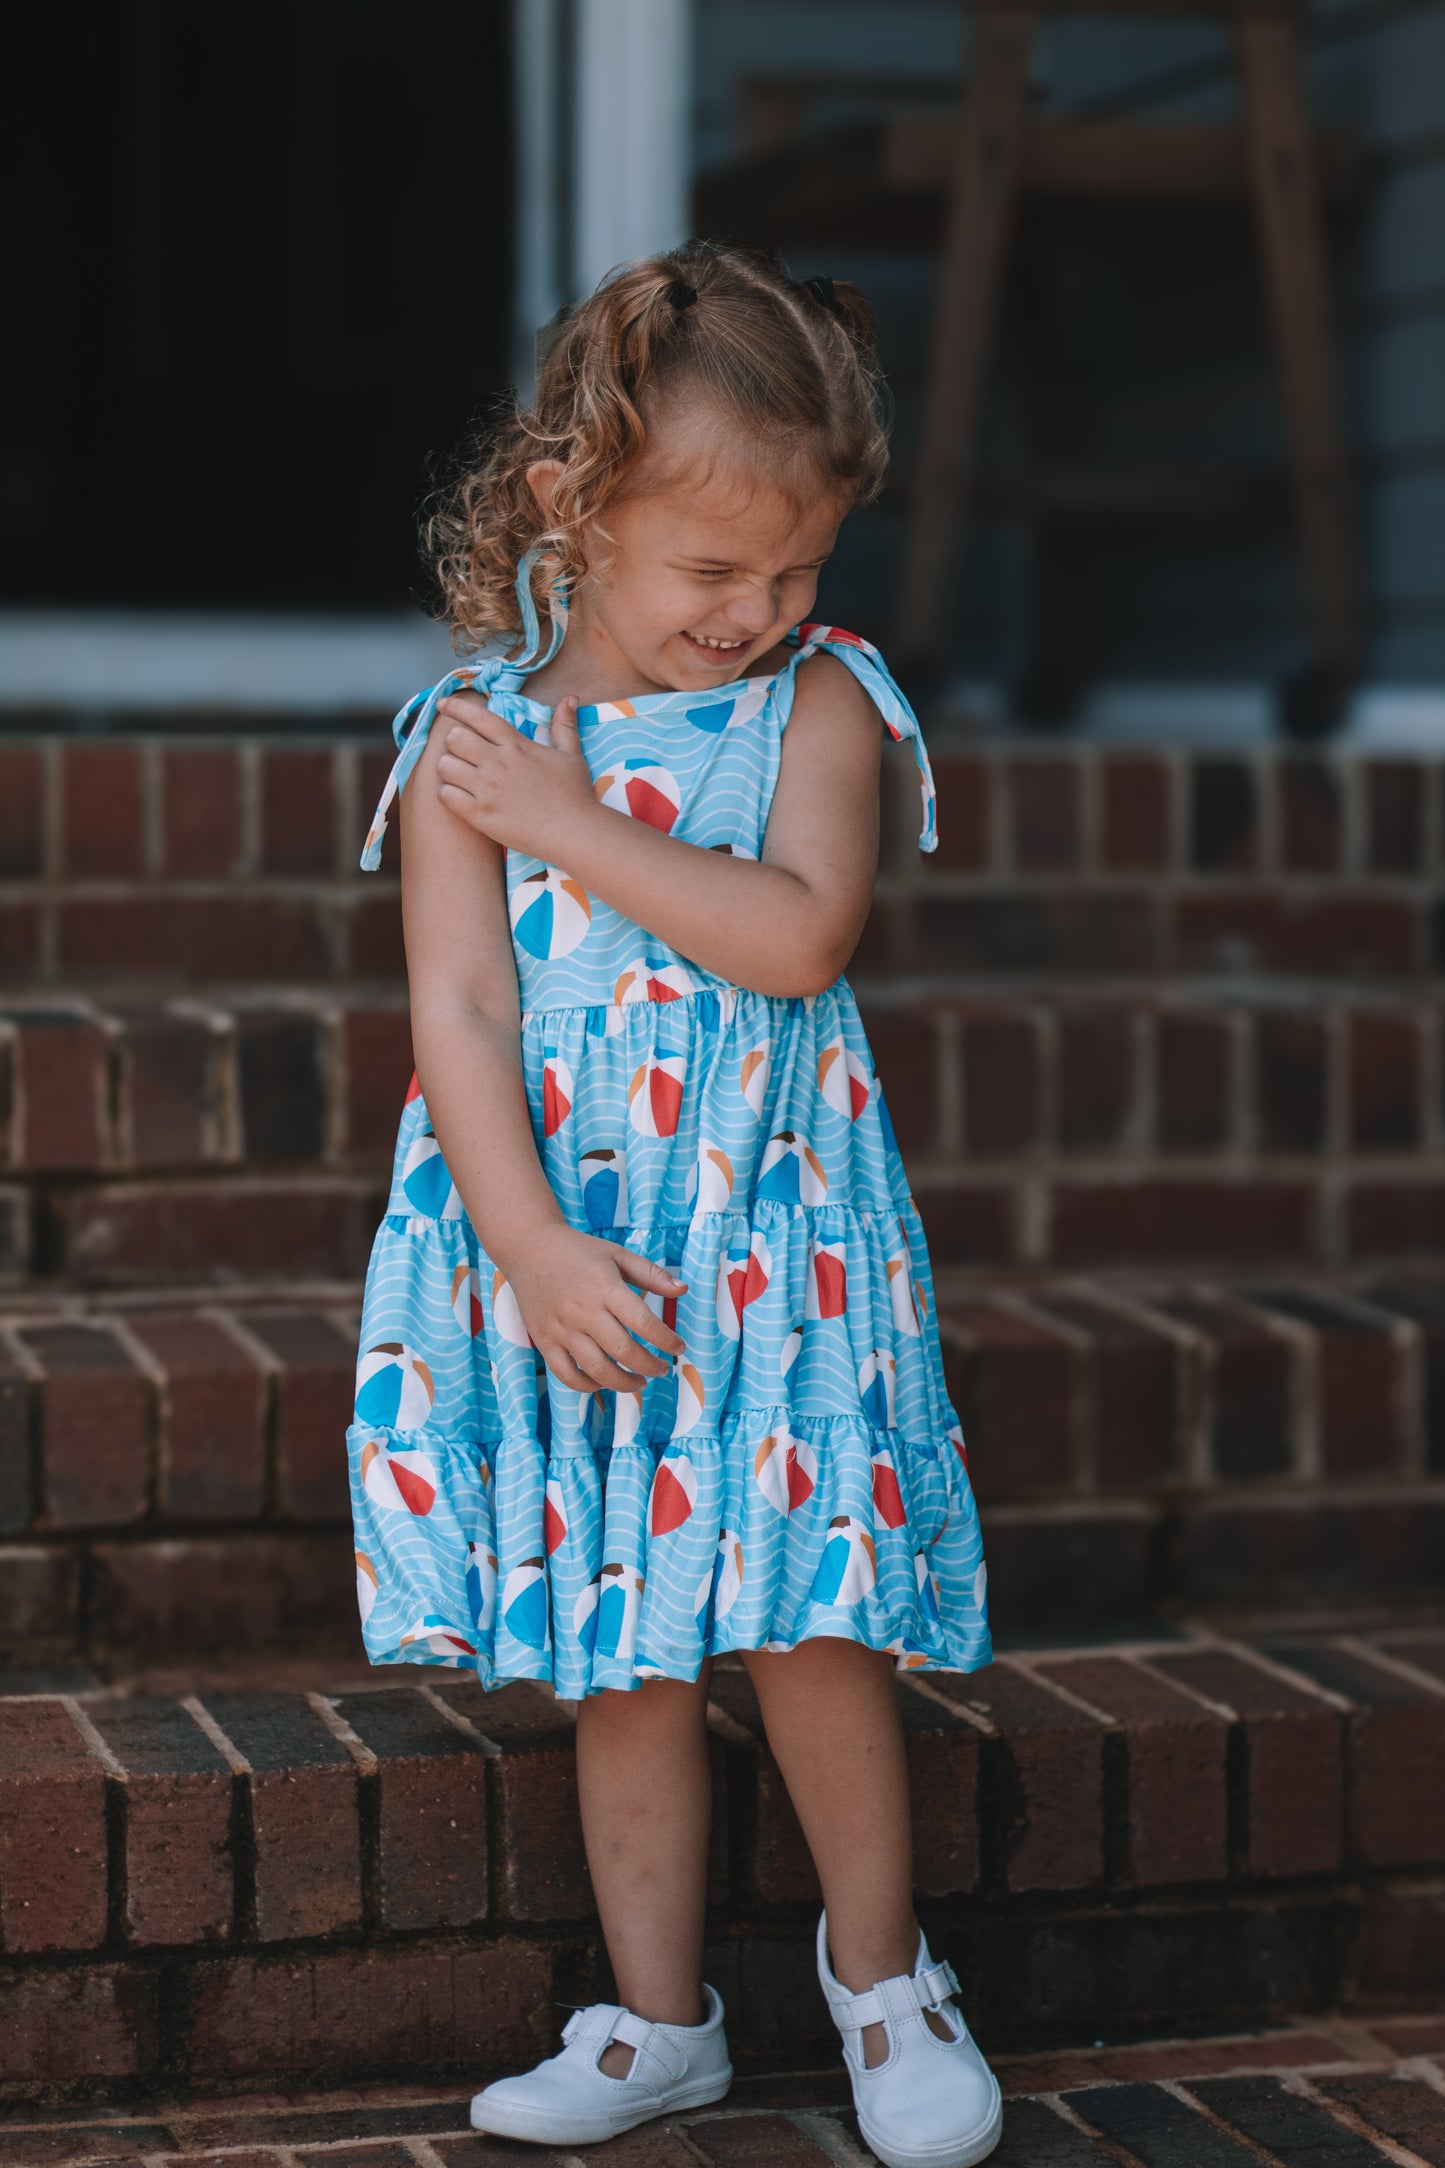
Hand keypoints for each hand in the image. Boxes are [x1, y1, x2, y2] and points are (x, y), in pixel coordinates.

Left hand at [435, 691, 596, 859]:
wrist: (573, 832)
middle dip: (454, 742)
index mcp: (516, 745)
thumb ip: (564, 725)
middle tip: (463, 753)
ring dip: (448, 768)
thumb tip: (570, 698)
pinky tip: (459, 796)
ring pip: (445, 766)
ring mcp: (487, 790)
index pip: (478, 717)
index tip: (443, 705)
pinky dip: (447, 793)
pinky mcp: (480, 815)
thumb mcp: (571, 754)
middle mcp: (497, 763)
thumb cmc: (574, 794)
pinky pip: (446, 795)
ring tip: (459, 775)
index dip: (456, 707)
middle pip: (455, 738)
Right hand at [503, 1223, 687, 1394]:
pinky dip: (588, 1386)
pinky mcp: (544, 1341)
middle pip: (623, 1351)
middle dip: (650, 1366)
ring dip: (624, 1383)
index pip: (643, 1322)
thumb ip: (651, 1274)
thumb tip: (683, 1290)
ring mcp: (562, 1329)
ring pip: (597, 1369)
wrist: (529, 1248)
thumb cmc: (579, 1251)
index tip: (679, 1348)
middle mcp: (583, 1311)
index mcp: (605, 1287)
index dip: (667, 1341)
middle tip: (662, 1369)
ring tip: (640, 1382)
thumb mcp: (618, 1255)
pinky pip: (567, 1375)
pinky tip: (604, 1382)